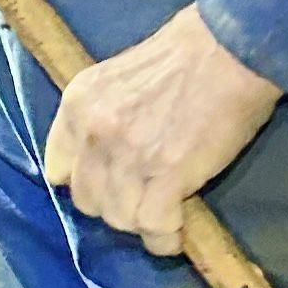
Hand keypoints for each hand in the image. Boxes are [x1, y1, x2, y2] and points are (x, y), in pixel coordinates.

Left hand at [43, 4, 278, 254]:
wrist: (229, 49)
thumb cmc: (183, 56)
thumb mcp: (116, 79)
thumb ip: (101, 116)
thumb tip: (102, 158)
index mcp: (78, 104)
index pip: (58, 169)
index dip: (86, 181)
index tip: (107, 184)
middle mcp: (94, 132)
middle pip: (88, 200)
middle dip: (115, 205)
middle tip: (143, 199)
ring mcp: (128, 156)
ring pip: (120, 217)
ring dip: (142, 222)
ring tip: (164, 216)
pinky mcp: (165, 175)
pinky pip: (153, 226)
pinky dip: (165, 238)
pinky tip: (175, 234)